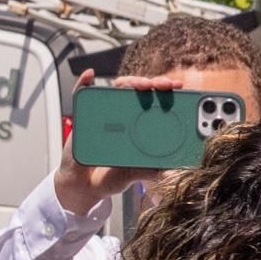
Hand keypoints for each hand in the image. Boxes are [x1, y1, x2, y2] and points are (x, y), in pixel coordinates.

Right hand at [54, 71, 158, 211]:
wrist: (85, 185)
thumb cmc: (111, 176)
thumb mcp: (135, 174)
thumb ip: (151, 172)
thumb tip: (171, 171)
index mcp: (139, 125)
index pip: (155, 102)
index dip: (166, 93)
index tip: (178, 87)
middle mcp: (123, 115)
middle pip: (138, 91)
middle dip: (153, 83)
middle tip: (163, 85)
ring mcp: (103, 113)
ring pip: (116, 88)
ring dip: (129, 81)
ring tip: (141, 83)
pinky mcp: (82, 115)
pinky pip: (81, 93)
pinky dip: (84, 81)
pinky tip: (90, 74)